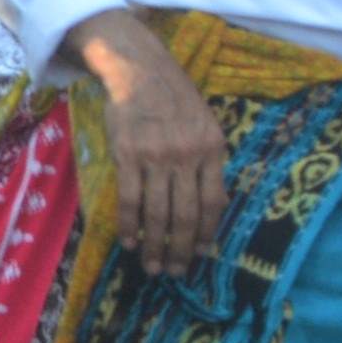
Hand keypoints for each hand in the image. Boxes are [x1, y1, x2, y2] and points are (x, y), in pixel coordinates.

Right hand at [76, 12, 227, 274]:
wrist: (140, 70)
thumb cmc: (175, 99)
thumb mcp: (206, 125)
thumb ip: (209, 160)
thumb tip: (212, 203)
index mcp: (212, 150)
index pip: (214, 202)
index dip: (207, 233)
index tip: (201, 255)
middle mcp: (187, 156)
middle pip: (185, 215)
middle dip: (181, 250)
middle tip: (175, 272)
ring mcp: (156, 156)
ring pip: (157, 213)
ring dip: (155, 245)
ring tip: (153, 266)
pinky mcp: (127, 155)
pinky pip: (129, 199)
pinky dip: (129, 225)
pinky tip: (130, 242)